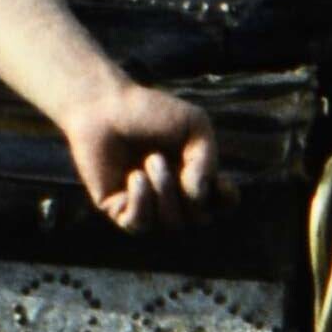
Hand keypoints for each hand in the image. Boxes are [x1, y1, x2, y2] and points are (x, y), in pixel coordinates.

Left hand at [66, 71, 225, 237]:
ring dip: (165, 190)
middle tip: (166, 158)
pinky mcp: (120, 210)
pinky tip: (135, 176)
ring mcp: (148, 206)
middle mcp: (174, 197)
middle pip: (199, 219)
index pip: (222, 206)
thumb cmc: (152, 112)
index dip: (226, 200)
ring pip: (172, 224)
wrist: (105, 107)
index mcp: (196, 177)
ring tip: (150, 159)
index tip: (220, 182)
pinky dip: (142, 200)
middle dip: (189, 192)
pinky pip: (140, 225)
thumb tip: (200, 196)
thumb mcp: (194, 125)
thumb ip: (207, 160)